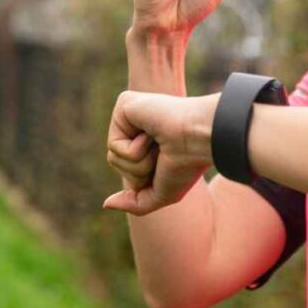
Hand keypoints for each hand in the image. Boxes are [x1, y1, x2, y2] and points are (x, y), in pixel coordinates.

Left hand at [103, 90, 220, 215]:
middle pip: (117, 163)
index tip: (170, 162)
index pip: (127, 169)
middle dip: (140, 171)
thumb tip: (106, 203)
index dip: (145, 178)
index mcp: (148, 140)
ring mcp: (131, 113)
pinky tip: (153, 134)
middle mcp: (138, 124)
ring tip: (160, 144)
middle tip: (164, 153)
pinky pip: (114, 145)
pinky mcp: (124, 104)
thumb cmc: (188, 164)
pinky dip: (135, 149)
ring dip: (139, 161)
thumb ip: (135, 203)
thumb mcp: (163, 193)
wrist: (201, 139)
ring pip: (114, 156)